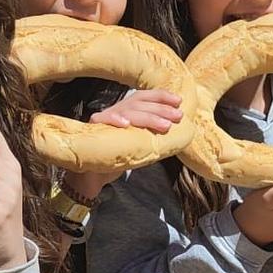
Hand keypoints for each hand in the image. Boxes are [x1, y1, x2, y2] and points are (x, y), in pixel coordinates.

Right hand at [64, 89, 185, 201]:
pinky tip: (126, 124)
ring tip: (165, 126)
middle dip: (160, 109)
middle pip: (138, 103)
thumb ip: (153, 136)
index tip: (178, 101)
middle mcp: (116, 111)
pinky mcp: (93, 128)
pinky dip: (115, 120)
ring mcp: (104, 118)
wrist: (93, 175)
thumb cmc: (118, 158)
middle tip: (177, 117)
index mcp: (127, 112)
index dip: (161, 96)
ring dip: (148, 118)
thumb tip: (177, 132)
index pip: (143, 97)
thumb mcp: (140, 144)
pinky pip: (102, 119)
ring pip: (127, 112)